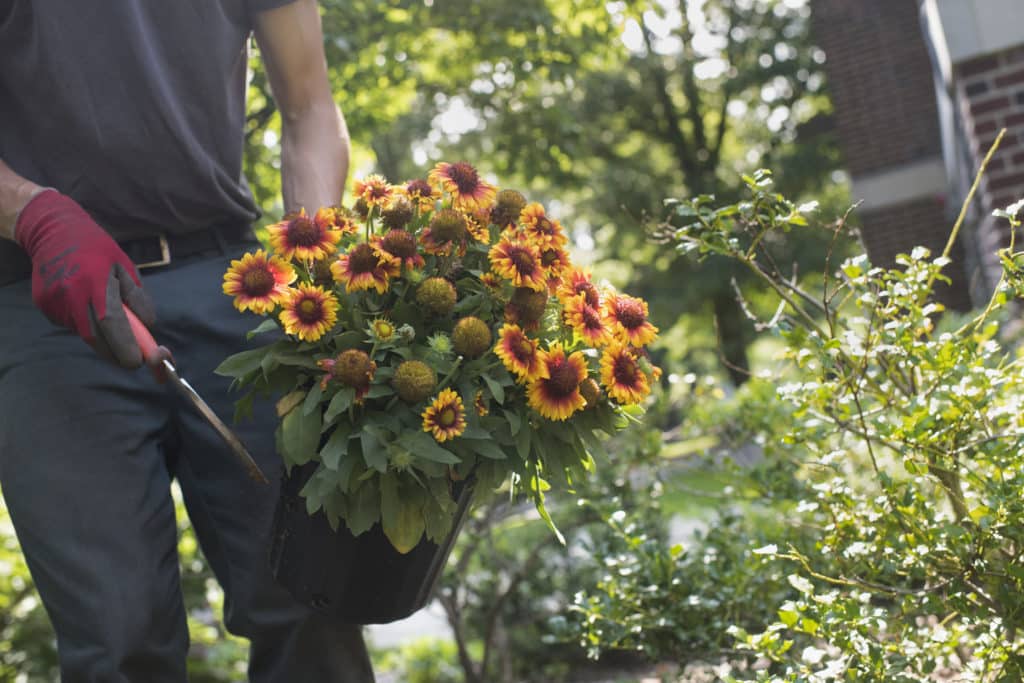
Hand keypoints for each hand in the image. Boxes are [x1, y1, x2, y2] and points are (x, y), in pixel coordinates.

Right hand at [15, 190, 155, 367]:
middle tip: (133, 356)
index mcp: (96, 282)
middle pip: (96, 338)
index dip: (125, 347)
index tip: (140, 361)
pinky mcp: (44, 306)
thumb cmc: (97, 249)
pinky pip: (71, 325)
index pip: (111, 323)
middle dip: (117, 353)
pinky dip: (85, 323)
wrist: (53, 231)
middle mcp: (72, 294)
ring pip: (84, 333)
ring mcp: (55, 302)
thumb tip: (148, 326)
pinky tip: (84, 302)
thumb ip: (137, 298)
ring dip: (101, 334)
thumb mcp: (126, 266)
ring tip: (103, 306)